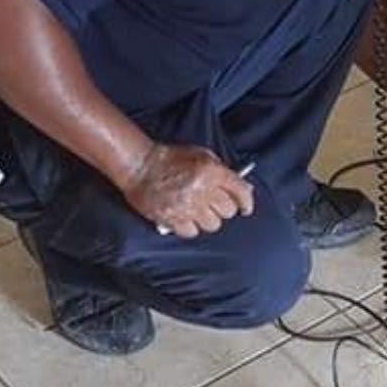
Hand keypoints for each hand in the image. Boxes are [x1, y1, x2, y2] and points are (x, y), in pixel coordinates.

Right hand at [123, 143, 254, 238]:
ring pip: (213, 224)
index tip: (246, 208)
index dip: (246, 202)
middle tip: (214, 204)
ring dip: (208, 219)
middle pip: (228, 211)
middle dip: (224, 208)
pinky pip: (192, 232)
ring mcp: (188, 207)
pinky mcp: (173, 219)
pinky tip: (185, 217)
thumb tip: (242, 187)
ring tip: (198, 210)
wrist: (139, 165)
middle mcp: (203, 190)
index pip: (240, 191)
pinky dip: (190, 226)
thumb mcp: (201, 154)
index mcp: (212, 171)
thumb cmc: (169, 158)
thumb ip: (222, 170)